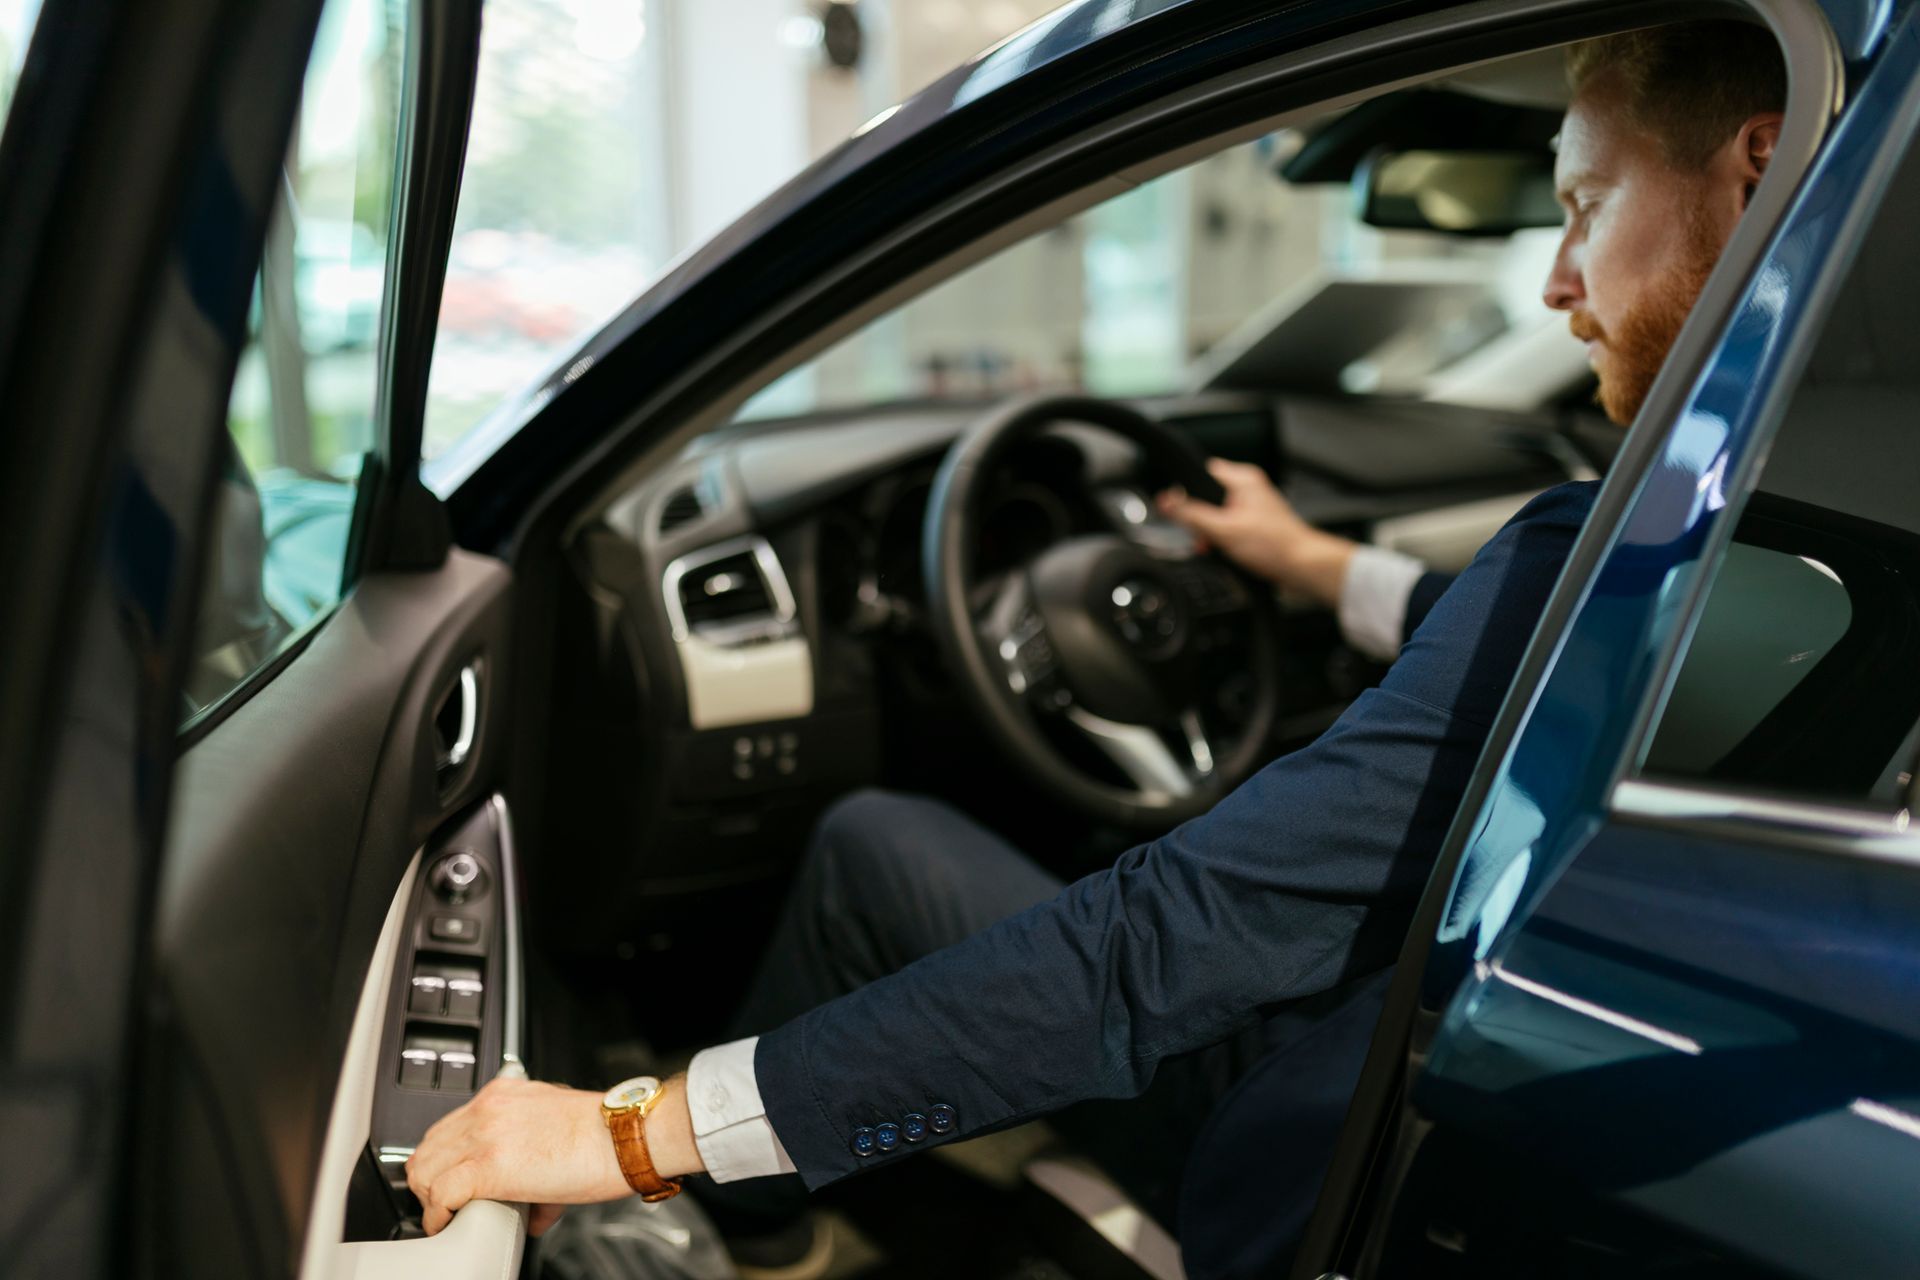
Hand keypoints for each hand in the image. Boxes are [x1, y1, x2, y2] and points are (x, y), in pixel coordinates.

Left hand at [405, 1075, 698, 1236]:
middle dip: (430, 1180)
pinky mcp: (488, 1168)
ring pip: (425, 1171)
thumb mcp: (556, 1124)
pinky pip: (440, 1195)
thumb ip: (532, 1152)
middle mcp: (487, 1110)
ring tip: (445, 1216)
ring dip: (431, 1199)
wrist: (623, 1137)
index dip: (442, 1159)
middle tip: (443, 1202)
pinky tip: (449, 1223)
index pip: (447, 1125)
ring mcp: (484, 1136)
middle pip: (427, 1148)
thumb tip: (531, 1202)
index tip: (447, 1177)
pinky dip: (438, 1215)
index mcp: (502, 1094)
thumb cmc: (603, 1133)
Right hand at [1157, 458, 1355, 606]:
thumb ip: (1191, 514)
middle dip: (1199, 520)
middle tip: (1203, 536)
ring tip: (1216, 548)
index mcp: (1243, 479)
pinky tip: (1226, 553)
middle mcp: (1249, 489)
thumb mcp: (1223, 529)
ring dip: (1211, 533)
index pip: (1202, 473)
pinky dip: (1223, 541)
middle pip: (1207, 497)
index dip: (1186, 491)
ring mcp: (1253, 507)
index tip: (1177, 508)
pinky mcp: (1255, 525)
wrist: (1302, 567)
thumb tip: (1167, 501)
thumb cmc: (1275, 545)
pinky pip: (1229, 528)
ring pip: (1217, 515)